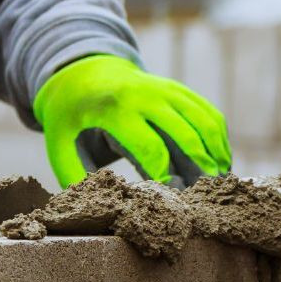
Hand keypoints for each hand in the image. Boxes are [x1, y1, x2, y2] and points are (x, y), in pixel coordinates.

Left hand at [34, 54, 231, 187]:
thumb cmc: (70, 116)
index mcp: (115, 109)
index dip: (166, 177)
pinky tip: (221, 163)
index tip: (173, 200)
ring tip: (219, 184)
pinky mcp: (179, 90)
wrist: (83, 71)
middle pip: (186, 136)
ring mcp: (167, 89)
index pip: (150, 148)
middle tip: (206, 196)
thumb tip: (96, 210)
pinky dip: (220, 139)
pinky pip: (209, 114)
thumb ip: (74, 177)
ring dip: (217, 154)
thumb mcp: (59, 144)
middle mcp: (146, 95)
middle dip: (200, 169)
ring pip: (205, 122)